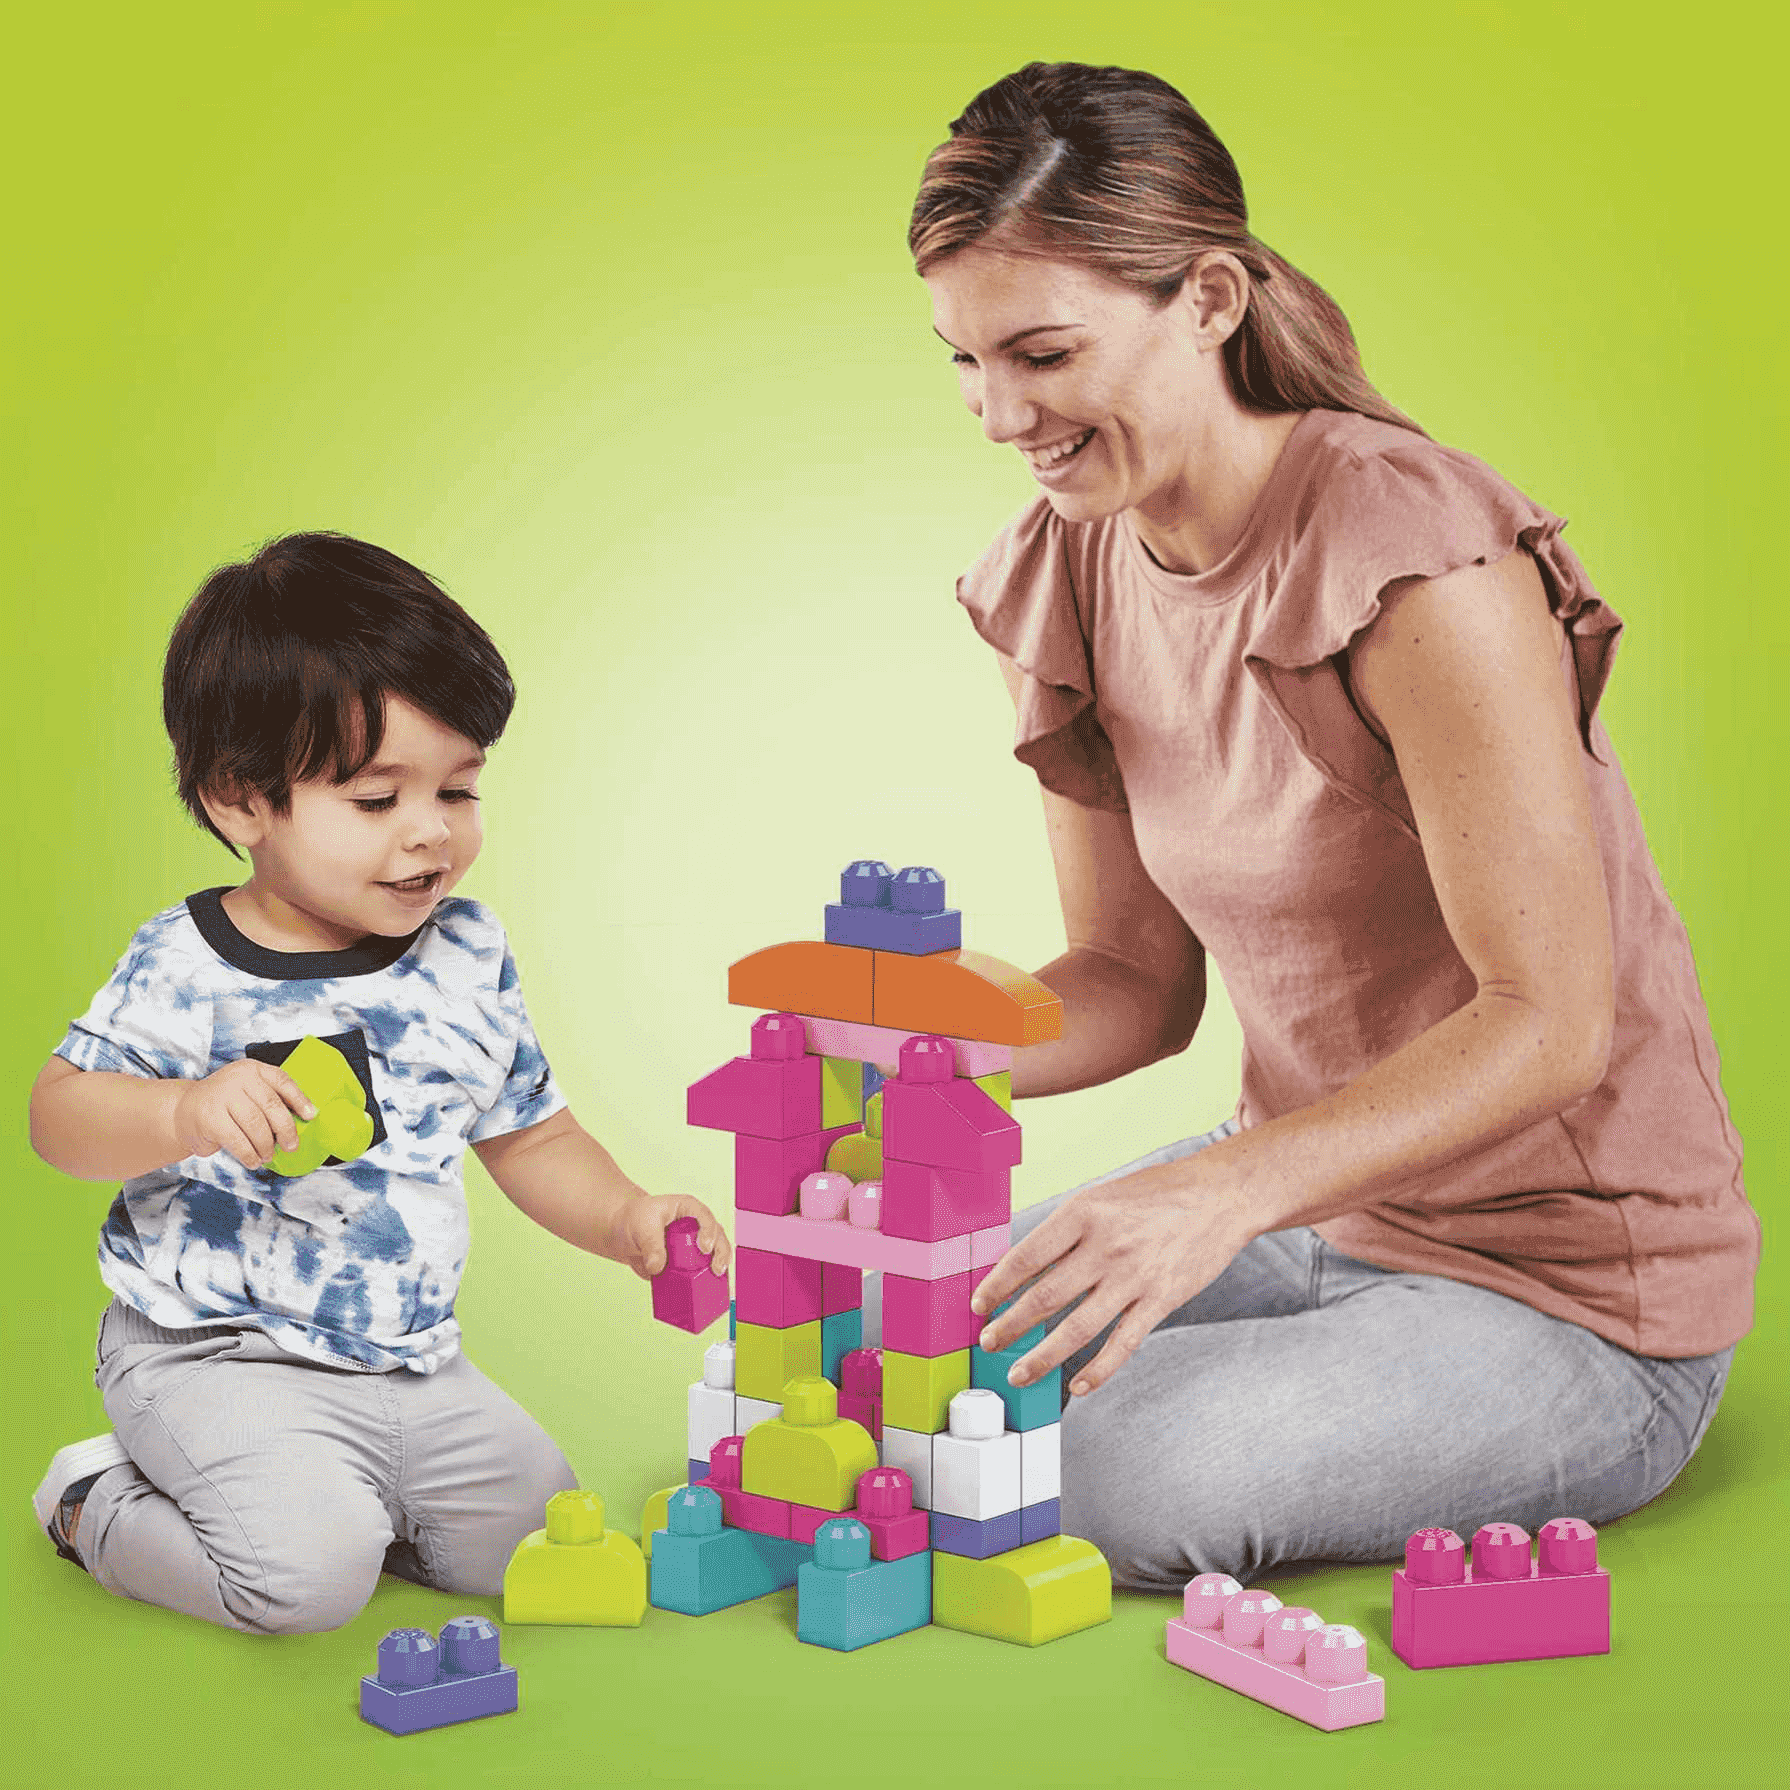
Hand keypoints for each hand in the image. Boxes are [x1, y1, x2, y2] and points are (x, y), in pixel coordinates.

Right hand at [170, 1060, 315, 1169]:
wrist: (183, 1111)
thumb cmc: (225, 1106)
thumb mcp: (248, 1094)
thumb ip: (270, 1101)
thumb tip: (301, 1121)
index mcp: (252, 1069)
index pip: (282, 1081)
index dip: (300, 1099)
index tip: (311, 1115)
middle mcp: (237, 1078)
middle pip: (271, 1105)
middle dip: (286, 1130)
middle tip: (291, 1146)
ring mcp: (221, 1096)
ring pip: (256, 1125)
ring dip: (266, 1145)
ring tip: (268, 1155)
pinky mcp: (210, 1117)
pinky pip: (238, 1140)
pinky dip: (249, 1154)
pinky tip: (253, 1160)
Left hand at [614, 1194, 732, 1281]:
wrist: (623, 1233)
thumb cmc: (636, 1220)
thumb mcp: (642, 1227)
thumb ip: (651, 1246)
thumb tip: (658, 1267)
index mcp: (688, 1210)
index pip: (704, 1216)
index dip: (708, 1231)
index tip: (704, 1248)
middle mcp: (696, 1227)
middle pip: (717, 1237)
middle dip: (721, 1252)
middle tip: (716, 1269)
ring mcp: (694, 1247)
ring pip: (713, 1256)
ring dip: (717, 1269)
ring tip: (716, 1280)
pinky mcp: (687, 1265)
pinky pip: (699, 1274)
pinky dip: (704, 1282)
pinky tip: (705, 1292)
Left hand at [969, 1154, 1255, 1396]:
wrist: (1222, 1195)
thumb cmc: (1158, 1192)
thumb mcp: (1103, 1196)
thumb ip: (1069, 1230)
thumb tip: (1026, 1266)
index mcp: (1084, 1212)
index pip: (1026, 1256)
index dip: (997, 1284)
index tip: (979, 1303)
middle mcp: (1105, 1246)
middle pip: (1045, 1297)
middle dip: (1010, 1325)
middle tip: (989, 1341)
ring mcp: (1134, 1277)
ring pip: (1077, 1328)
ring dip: (1042, 1356)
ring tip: (1018, 1372)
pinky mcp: (1161, 1300)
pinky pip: (1122, 1344)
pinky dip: (1097, 1370)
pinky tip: (1077, 1386)